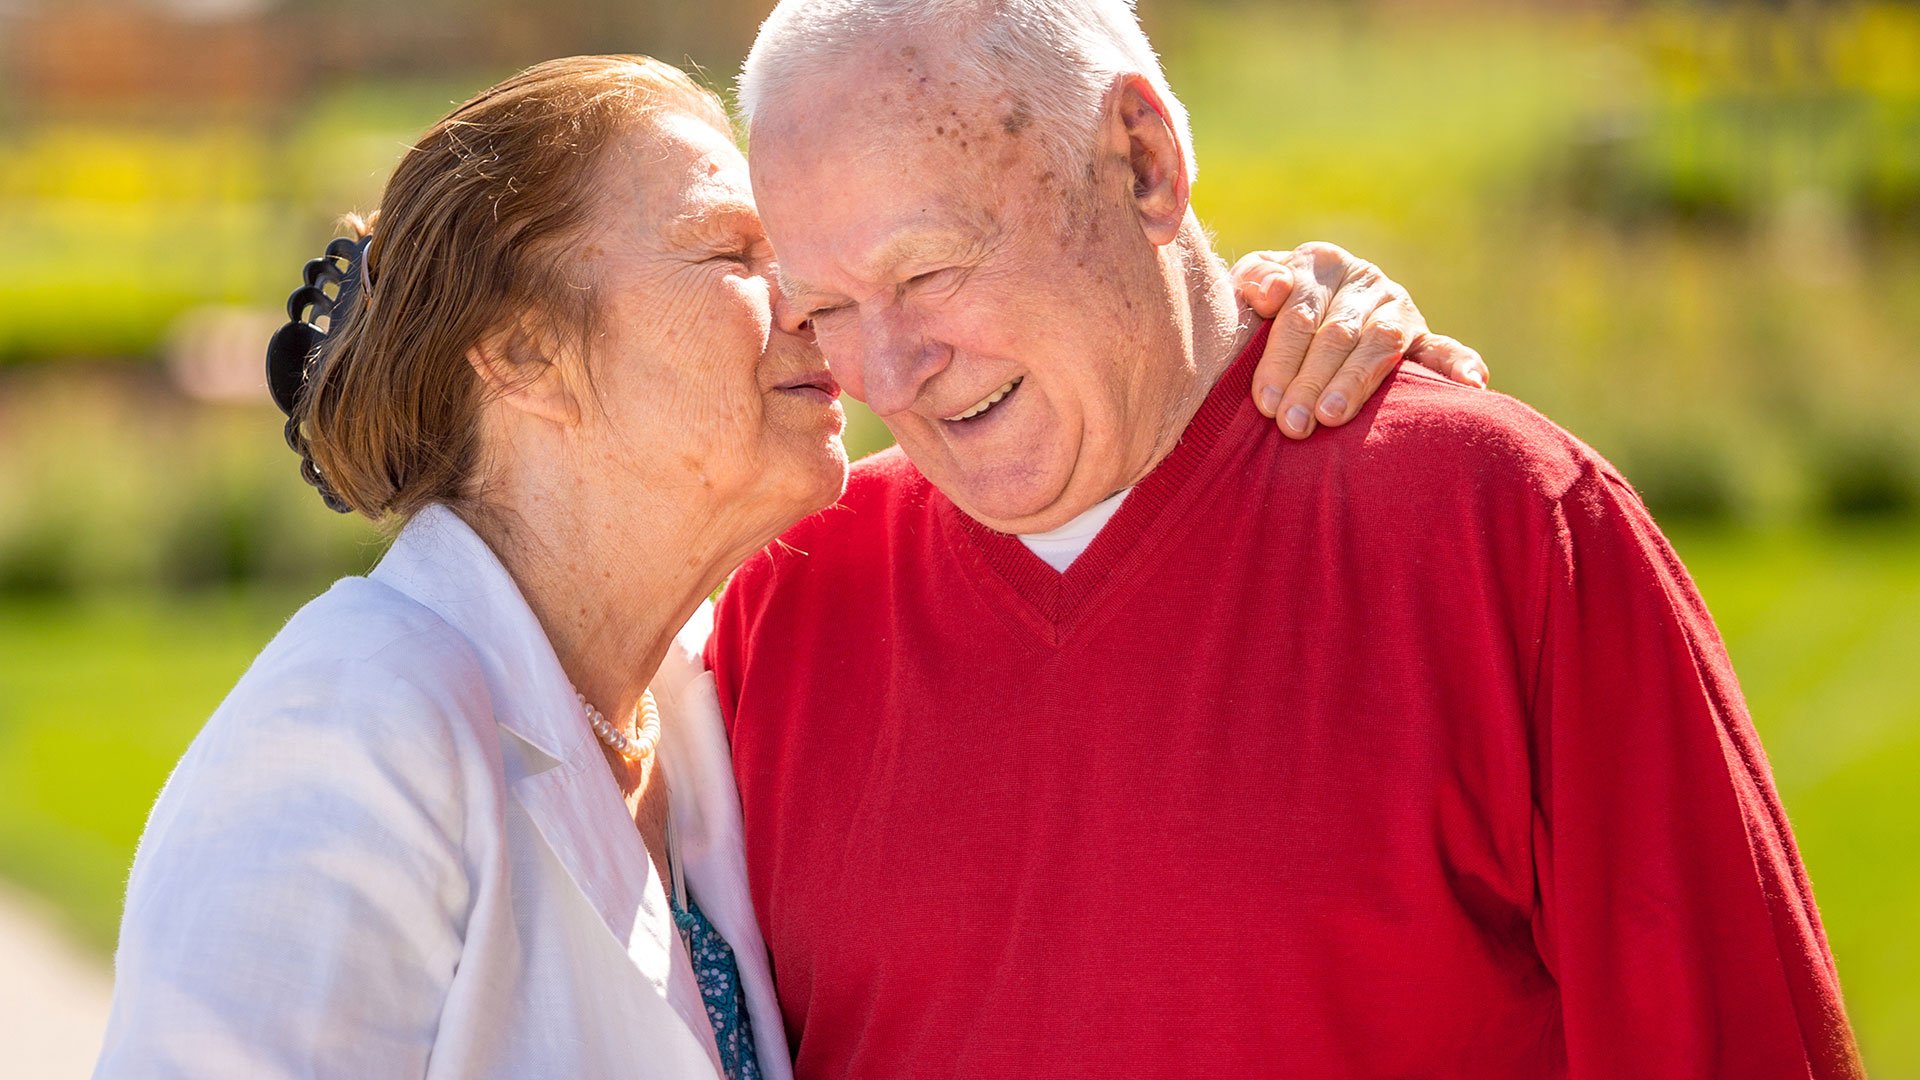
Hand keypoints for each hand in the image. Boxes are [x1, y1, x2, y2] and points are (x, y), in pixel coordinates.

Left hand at [1232, 242, 1488, 438]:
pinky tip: (1472, 384)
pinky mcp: (1422, 334)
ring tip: (1332, 416)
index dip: (1281, 359)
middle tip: (1293, 425)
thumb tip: (1274, 291)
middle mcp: (1364, 280)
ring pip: (1379, 345)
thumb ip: (1252, 282)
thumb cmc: (1265, 310)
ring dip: (1356, 383)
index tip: (1266, 403)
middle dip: (1310, 383)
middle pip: (1336, 335)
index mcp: (1321, 264)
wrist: (1302, 305)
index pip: (1299, 314)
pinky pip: (1443, 349)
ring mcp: (1397, 307)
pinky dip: (1459, 364)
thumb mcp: (1251, 288)